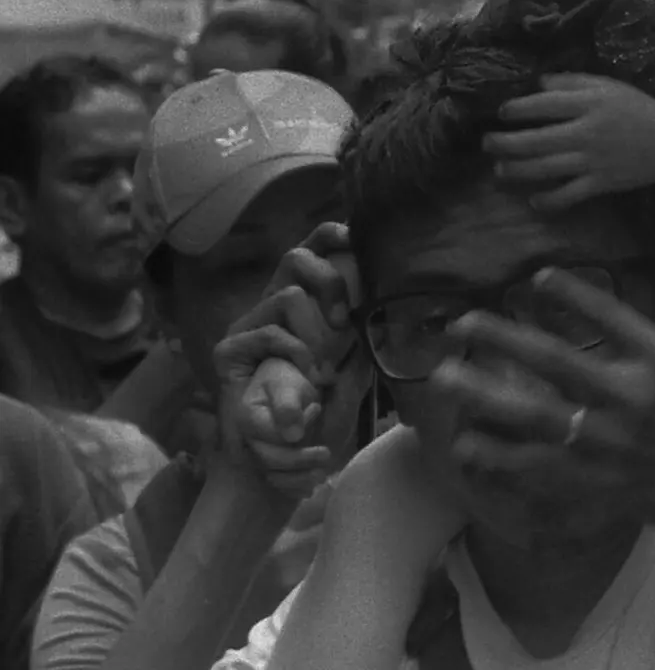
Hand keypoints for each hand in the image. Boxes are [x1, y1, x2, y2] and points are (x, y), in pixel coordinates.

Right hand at [216, 223, 367, 498]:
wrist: (276, 461)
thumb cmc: (317, 414)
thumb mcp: (350, 371)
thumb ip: (361, 338)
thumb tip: (384, 305)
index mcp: (303, 299)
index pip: (312, 249)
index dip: (331, 234)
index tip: (353, 238)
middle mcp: (273, 302)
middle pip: (297, 257)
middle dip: (329, 281)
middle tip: (344, 322)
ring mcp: (249, 323)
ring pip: (289, 294)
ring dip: (316, 330)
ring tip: (324, 366)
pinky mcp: (228, 349)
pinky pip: (268, 332)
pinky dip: (295, 352)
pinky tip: (307, 374)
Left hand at [431, 233, 654, 578]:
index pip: (608, 316)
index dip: (570, 293)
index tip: (535, 278)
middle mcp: (630, 402)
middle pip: (555, 364)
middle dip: (504, 340)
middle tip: (461, 323)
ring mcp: (611, 448)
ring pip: (537, 418)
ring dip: (488, 397)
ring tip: (445, 379)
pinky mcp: (602, 485)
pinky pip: (544, 471)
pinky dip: (504, 459)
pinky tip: (469, 445)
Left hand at [484, 73, 654, 209]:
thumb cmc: (637, 108)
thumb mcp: (607, 86)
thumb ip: (573, 82)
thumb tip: (539, 84)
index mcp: (589, 103)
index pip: (544, 105)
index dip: (518, 109)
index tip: (501, 112)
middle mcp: (587, 132)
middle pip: (537, 139)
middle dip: (506, 143)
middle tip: (487, 144)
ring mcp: (593, 161)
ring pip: (546, 168)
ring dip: (518, 170)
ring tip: (499, 169)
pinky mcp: (601, 184)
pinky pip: (569, 195)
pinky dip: (549, 199)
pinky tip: (534, 199)